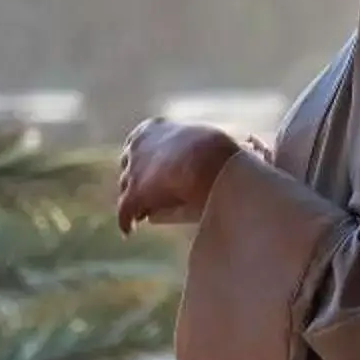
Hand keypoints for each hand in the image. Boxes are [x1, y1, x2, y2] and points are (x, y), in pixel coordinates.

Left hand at [114, 120, 243, 234]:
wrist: (208, 160)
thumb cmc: (216, 149)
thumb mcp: (206, 140)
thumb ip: (201, 145)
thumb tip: (234, 148)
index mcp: (152, 128)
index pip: (138, 143)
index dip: (145, 159)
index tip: (151, 171)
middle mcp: (136, 146)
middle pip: (129, 166)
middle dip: (136, 179)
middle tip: (147, 195)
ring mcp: (132, 170)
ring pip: (126, 189)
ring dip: (133, 201)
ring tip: (141, 214)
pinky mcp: (133, 195)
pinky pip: (124, 212)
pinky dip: (126, 222)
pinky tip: (129, 231)